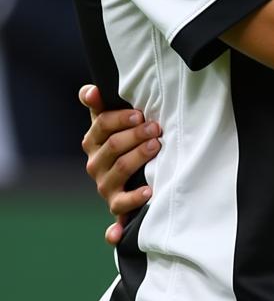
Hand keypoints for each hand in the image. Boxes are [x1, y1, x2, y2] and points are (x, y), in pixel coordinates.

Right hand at [79, 84, 159, 245]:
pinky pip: (119, 210)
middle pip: (113, 146)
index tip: (139, 114)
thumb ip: (100, 104)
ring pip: (120, 170)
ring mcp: (105, 185)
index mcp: (94, 141)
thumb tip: (90, 90)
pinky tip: (147, 194)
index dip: (120, 118)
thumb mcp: (112, 120)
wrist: (129, 176)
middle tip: (156, 129)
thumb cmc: (125, 138)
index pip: (102, 125)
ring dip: (138, 158)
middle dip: (136, 136)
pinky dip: (129, 206)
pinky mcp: (116, 204)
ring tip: (157, 147)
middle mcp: (96, 163)